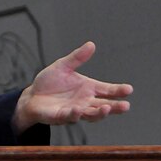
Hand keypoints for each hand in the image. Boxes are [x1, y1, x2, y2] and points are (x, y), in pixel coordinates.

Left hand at [12, 41, 132, 132]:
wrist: (32, 96)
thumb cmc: (49, 82)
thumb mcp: (63, 66)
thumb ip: (77, 58)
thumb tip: (91, 44)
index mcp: (88, 88)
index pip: (107, 90)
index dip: (118, 90)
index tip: (129, 89)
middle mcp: (85, 101)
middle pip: (104, 106)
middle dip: (115, 107)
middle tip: (125, 106)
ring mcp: (75, 110)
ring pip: (91, 114)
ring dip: (99, 113)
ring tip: (107, 108)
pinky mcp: (62, 116)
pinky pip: (70, 117)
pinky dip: (75, 114)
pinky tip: (78, 109)